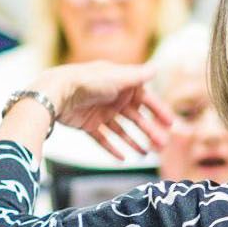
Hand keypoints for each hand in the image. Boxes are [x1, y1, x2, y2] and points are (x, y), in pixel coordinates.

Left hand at [36, 62, 171, 158]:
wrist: (57, 92)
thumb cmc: (88, 81)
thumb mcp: (117, 76)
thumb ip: (138, 76)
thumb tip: (156, 69)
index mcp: (122, 84)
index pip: (146, 99)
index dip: (158, 112)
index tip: (170, 125)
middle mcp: (113, 98)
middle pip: (136, 118)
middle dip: (150, 131)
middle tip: (162, 145)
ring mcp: (100, 112)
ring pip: (122, 130)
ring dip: (135, 141)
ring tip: (147, 153)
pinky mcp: (88, 124)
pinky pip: (104, 138)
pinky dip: (113, 148)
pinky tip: (123, 158)